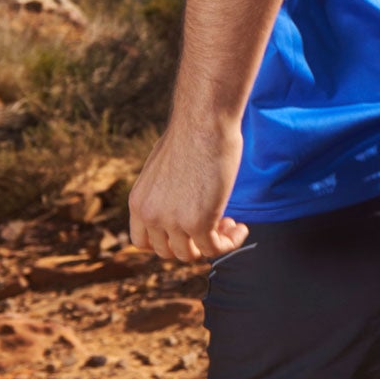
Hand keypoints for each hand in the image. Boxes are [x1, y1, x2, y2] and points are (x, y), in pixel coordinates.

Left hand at [128, 116, 249, 262]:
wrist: (203, 123)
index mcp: (138, 202)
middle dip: (193, 243)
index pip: (142, 242)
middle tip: (215, 223)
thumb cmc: (190, 134)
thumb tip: (181, 193)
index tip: (188, 228)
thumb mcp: (164, 166)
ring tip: (231, 225)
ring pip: (191, 254)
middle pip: (168, 252)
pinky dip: (230, 242)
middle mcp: (150, 216)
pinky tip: (241, 227)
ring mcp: (173, 222)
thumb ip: (165, 189)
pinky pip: (215, 248)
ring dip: (213, 244)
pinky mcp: (199, 222)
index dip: (167, 241)